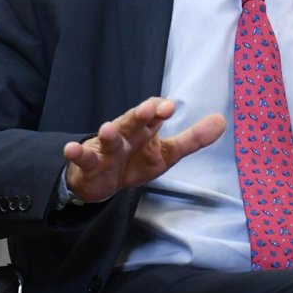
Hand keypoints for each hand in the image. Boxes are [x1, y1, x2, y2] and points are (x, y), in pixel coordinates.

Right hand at [62, 97, 225, 203]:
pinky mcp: (90, 164)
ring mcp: (106, 148)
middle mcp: (126, 133)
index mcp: (145, 129)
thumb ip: (193, 138)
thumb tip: (222, 120)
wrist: (102, 184)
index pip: (152, 113)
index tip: (170, 108)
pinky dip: (76, 154)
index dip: (159, 109)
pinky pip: (83, 158)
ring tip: (108, 128)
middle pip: (132, 121)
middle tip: (147, 109)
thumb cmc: (135, 162)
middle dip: (138, 114)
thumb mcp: (167, 153)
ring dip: (108, 133)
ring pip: (108, 138)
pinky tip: (71, 149)